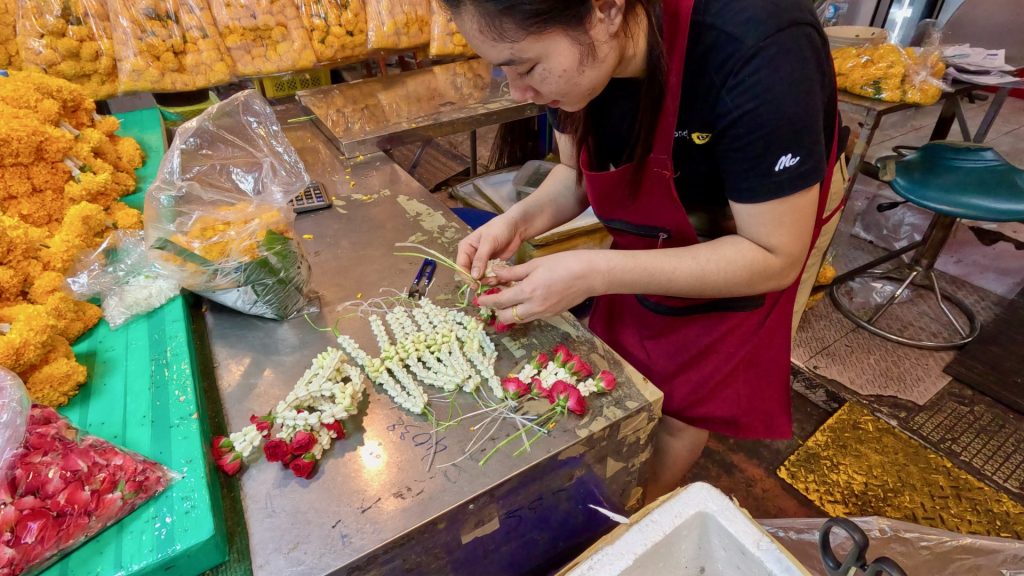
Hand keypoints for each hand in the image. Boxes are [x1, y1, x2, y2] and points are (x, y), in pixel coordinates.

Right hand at [456, 213, 525, 279]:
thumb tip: (473, 276)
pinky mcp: (492, 266)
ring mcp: (482, 262)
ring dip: (487, 281)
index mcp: (466, 248)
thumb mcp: (489, 242)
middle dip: (478, 280)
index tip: (474, 285)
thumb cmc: (499, 229)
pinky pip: (490, 276)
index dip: (466, 276)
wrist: (516, 227)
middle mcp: (471, 256)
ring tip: (496, 279)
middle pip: (470, 274)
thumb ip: (480, 259)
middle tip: (488, 283)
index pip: (461, 266)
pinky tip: (501, 278)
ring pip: (480, 277)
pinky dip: (494, 279)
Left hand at [476, 251, 600, 324]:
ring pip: (519, 320)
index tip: (479, 299)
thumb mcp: (535, 264)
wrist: (591, 275)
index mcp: (528, 291)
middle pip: (506, 318)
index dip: (486, 301)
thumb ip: (513, 272)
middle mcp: (534, 307)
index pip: (499, 302)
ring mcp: (544, 313)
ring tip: (509, 298)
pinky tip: (526, 298)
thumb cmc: (564, 263)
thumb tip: (495, 275)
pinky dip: (523, 310)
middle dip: (497, 311)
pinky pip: (531, 316)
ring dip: (510, 312)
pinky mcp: (552, 315)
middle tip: (494, 299)